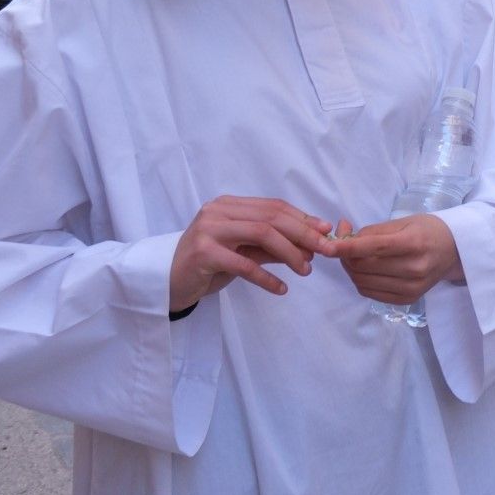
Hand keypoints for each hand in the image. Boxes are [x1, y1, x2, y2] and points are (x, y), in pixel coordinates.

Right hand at [168, 195, 332, 310]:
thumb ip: (271, 246)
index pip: (274, 207)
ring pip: (262, 234)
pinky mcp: (203, 253)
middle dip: (303, 234)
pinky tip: (281, 289)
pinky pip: (244, 264)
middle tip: (325, 251)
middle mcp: (218, 212)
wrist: (168, 283)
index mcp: (229, 205)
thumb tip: (310, 246)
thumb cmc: (209, 266)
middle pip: (272, 218)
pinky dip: (266, 277)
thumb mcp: (243, 252)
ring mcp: (208, 230)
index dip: (303, 218)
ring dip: (290, 253)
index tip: (326, 232)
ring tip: (305, 270)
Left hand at [325, 212, 462, 304]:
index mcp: (414, 243)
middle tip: (342, 245)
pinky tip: (365, 270)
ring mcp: (411, 288)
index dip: (347, 247)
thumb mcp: (403, 222)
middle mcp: (414, 269)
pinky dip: (361, 281)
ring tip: (353, 257)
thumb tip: (342, 236)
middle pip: (365, 267)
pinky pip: (370, 293)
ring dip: (351, 270)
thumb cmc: (428, 230)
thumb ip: (372, 231)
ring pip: (363, 282)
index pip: (373, 247)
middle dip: (346, 257)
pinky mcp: (407, 300)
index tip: (327, 245)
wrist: (455, 251)